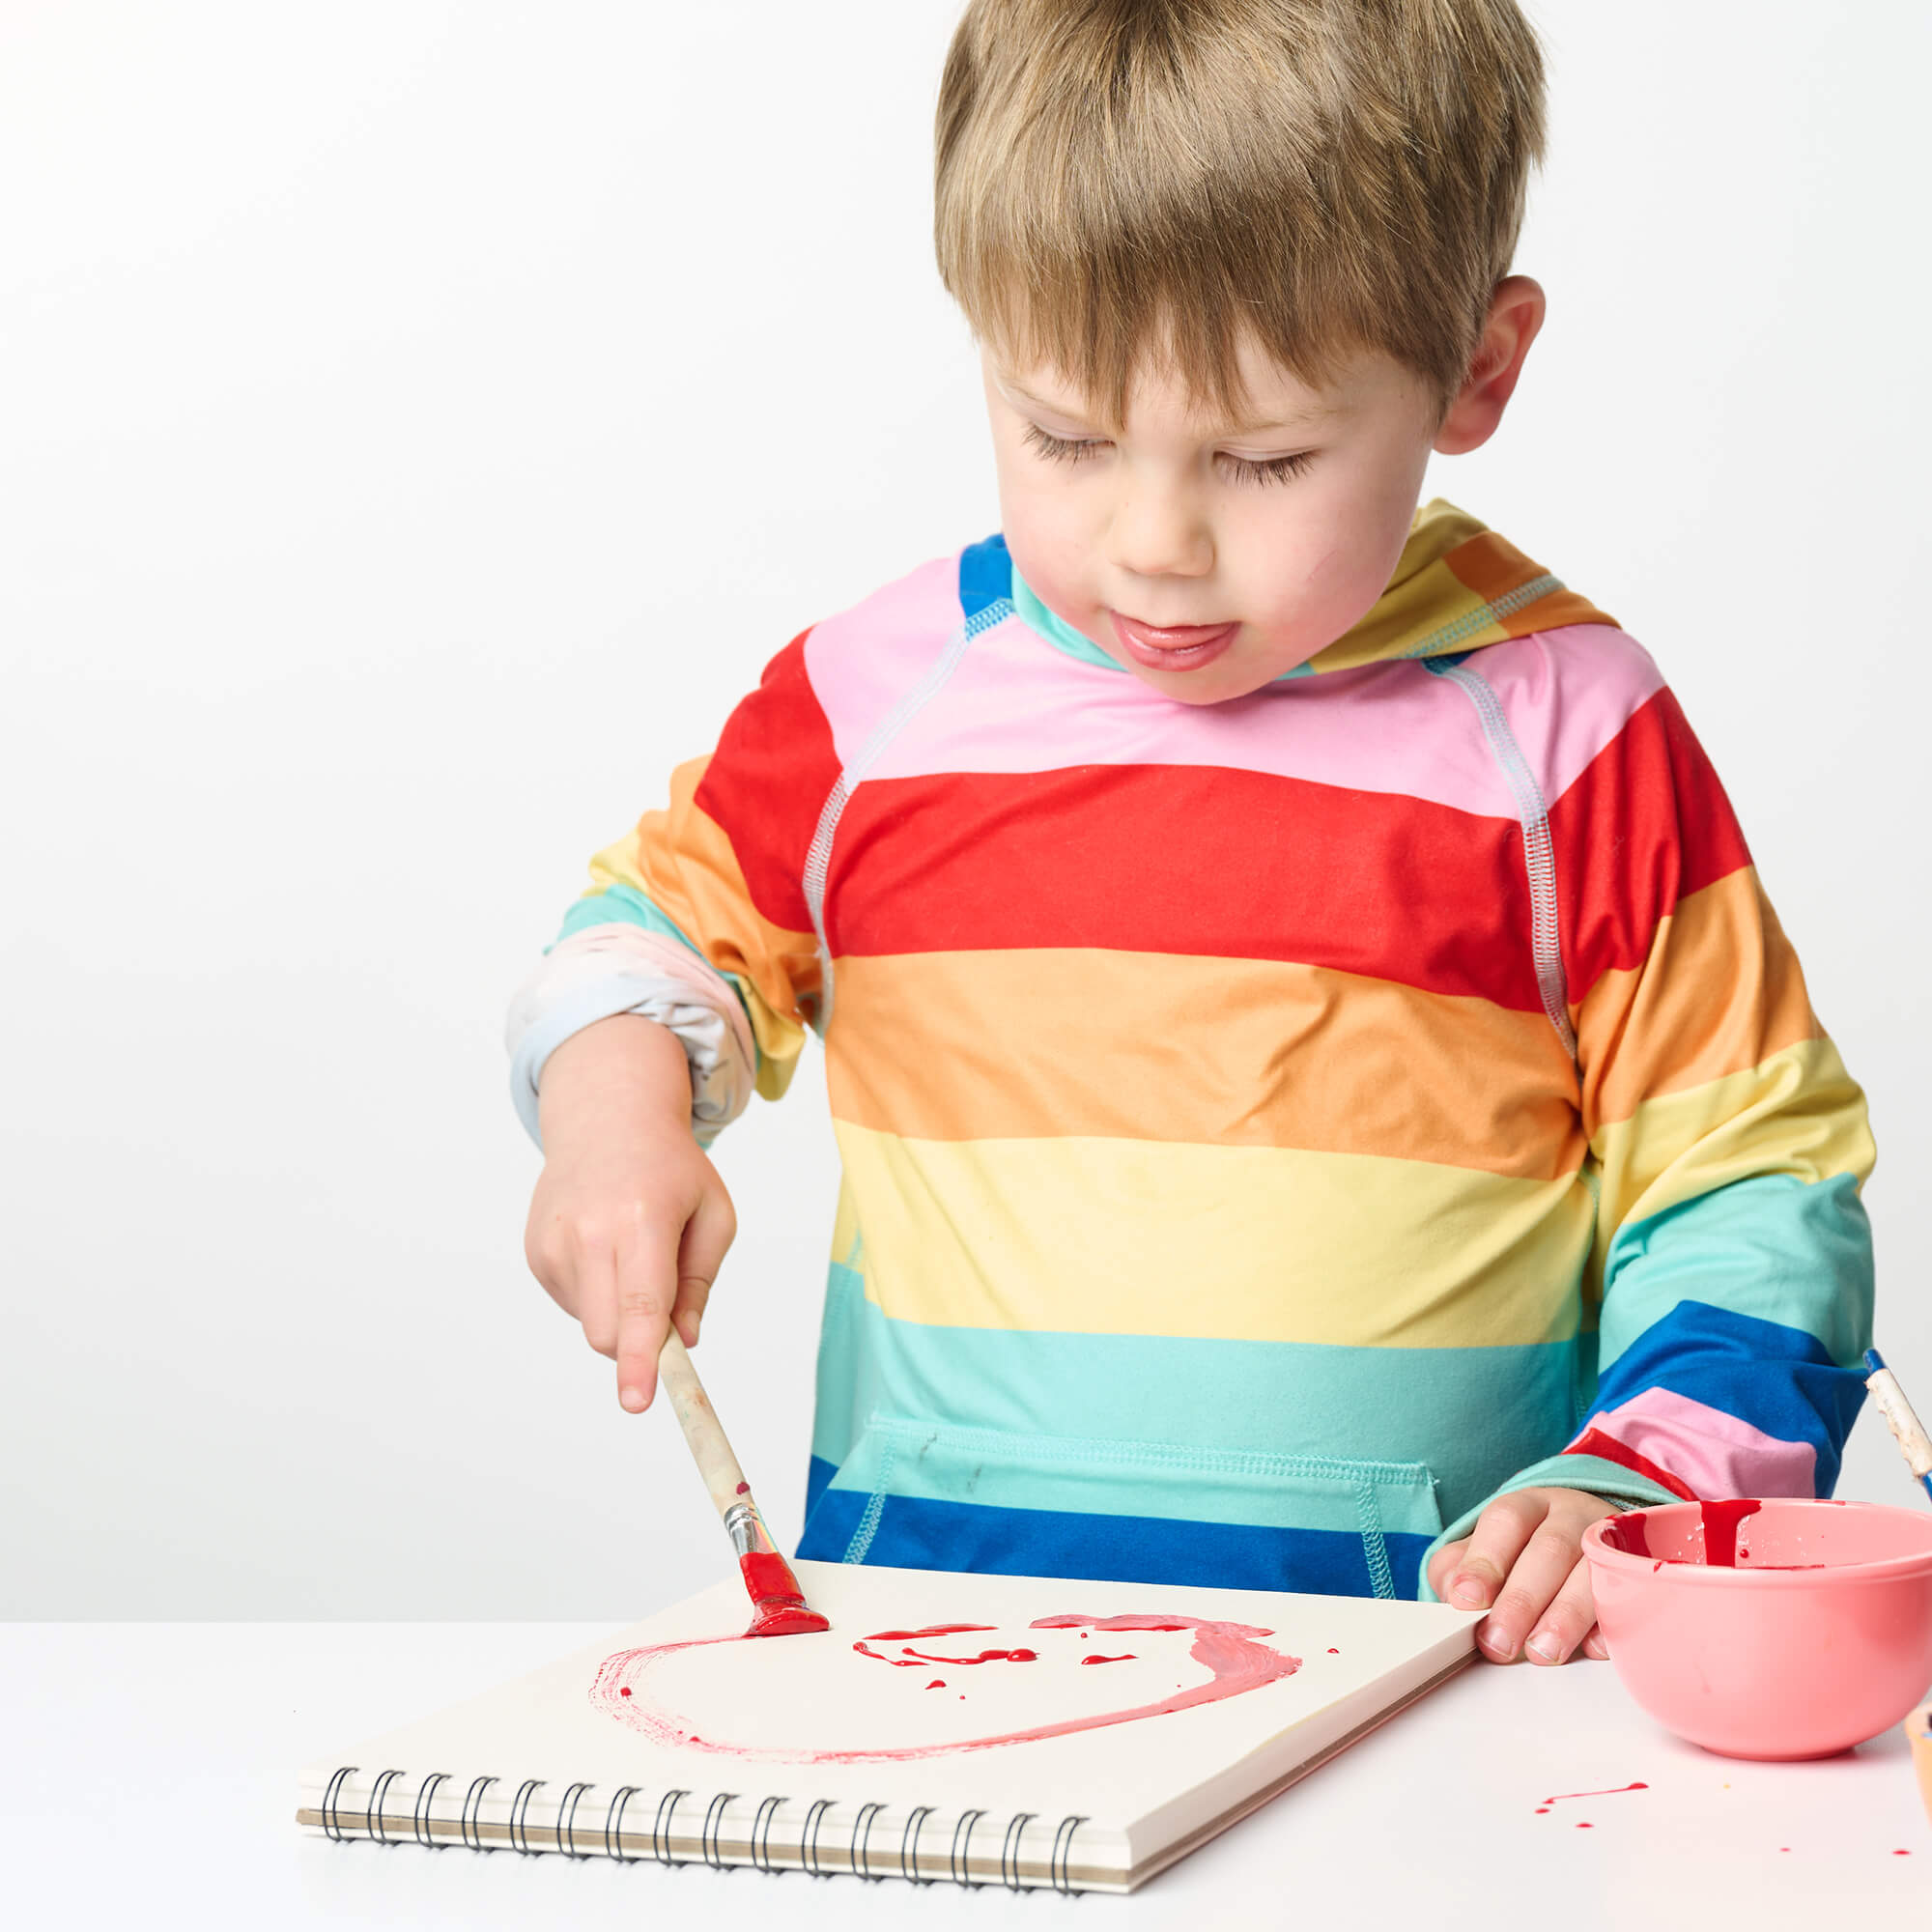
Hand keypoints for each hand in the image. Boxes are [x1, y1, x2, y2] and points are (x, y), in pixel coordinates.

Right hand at [524, 1016, 737, 1412]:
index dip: (641, 1359)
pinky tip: (604, 1249)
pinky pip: (573, 1306)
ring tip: (632, 1253)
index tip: (637, 1402)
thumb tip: (682, 1341)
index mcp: (643, 1218)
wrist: (607, 1121)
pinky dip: (597, 1295)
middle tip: (667, 1307)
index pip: (641, 1305)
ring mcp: (554, 1242)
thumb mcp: (712, 1214)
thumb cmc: (670, 1169)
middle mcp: (590, 1231)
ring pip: (592, 1325)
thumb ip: (699, 1282)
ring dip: (620, 1313)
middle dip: (640, 1341)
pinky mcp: (536, 1253)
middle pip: (611, 1332)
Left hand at [1425, 1487, 1618, 1664]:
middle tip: (1499, 1642)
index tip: (1466, 1600)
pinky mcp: (1640, 1577)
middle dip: (1522, 1600)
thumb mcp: (1488, 1548)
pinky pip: (1632, 1599)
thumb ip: (1460, 1568)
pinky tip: (1592, 1648)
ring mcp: (1611, 1546)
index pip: (1506, 1521)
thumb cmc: (1529, 1549)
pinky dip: (1612, 1626)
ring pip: (1592, 1574)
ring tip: (1542, 1652)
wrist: (1594, 1535)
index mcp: (1529, 1506)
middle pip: (1550, 1550)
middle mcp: (1573, 1518)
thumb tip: (1454, 1596)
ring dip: (1566, 1617)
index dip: (1485, 1561)